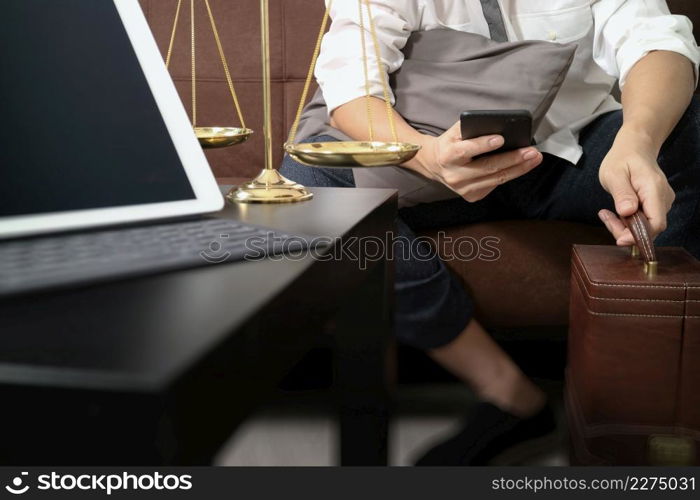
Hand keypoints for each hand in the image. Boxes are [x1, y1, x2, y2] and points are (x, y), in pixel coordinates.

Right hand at [410, 121, 542, 201]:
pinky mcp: (471, 196)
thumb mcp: (455, 131)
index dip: (483, 145)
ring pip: (496, 179)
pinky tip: (522, 167)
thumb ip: (472, 128)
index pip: (465, 150)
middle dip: (512, 159)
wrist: (434, 164)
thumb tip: (499, 126)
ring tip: (534, 158)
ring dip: (518, 169)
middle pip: (487, 168)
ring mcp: (463, 189)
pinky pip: (495, 185)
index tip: (500, 139)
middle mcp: (454, 175)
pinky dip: (510, 175)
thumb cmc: (450, 143)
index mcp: (448, 156)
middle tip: (531, 151)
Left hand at [597, 127, 675, 245]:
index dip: (639, 236)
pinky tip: (614, 213)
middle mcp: (663, 198)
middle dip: (627, 231)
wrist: (635, 148)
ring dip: (625, 226)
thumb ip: (621, 193)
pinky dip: (627, 222)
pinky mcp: (655, 205)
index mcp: (654, 189)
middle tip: (606, 219)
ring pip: (646, 226)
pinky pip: (643, 221)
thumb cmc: (622, 158)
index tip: (619, 239)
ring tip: (606, 214)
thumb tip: (627, 211)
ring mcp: (661, 202)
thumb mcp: (614, 173)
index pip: (655, 223)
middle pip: (651, 228)